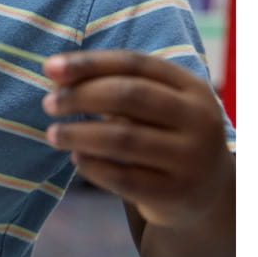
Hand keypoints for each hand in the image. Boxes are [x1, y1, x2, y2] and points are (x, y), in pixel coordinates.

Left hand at [42, 50, 232, 229]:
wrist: (208, 192)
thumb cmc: (166, 134)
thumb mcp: (157, 103)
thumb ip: (115, 84)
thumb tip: (55, 73)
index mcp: (192, 87)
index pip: (134, 63)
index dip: (88, 63)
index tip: (49, 68)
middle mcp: (199, 119)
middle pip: (129, 95)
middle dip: (80, 96)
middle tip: (48, 104)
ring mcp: (191, 159)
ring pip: (122, 138)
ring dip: (78, 133)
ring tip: (52, 134)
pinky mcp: (176, 193)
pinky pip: (123, 177)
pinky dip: (92, 166)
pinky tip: (77, 159)